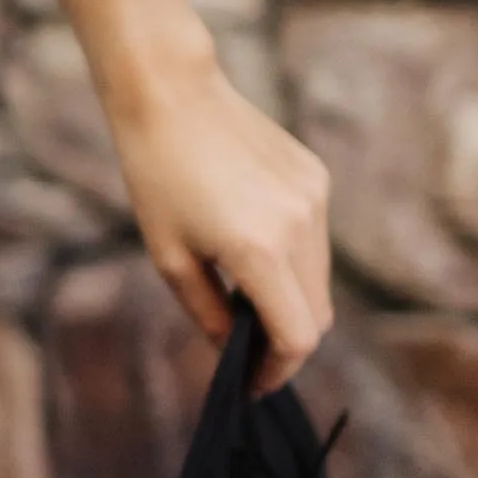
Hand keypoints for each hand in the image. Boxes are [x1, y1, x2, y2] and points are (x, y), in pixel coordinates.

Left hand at [103, 48, 333, 388]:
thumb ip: (209, 314)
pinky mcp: (317, 178)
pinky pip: (316, 240)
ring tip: (244, 293)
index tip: (255, 382)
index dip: (278, 370)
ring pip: (320, 280)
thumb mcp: (170, 258)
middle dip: (286, 341)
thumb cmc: (157, 177)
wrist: (172, 95)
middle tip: (247, 350)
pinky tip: (251, 241)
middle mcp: (299, 227)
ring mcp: (315, 200)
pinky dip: (294, 260)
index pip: (297, 337)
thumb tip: (236, 351)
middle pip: (317, 315)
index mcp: (259, 251)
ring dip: (291, 299)